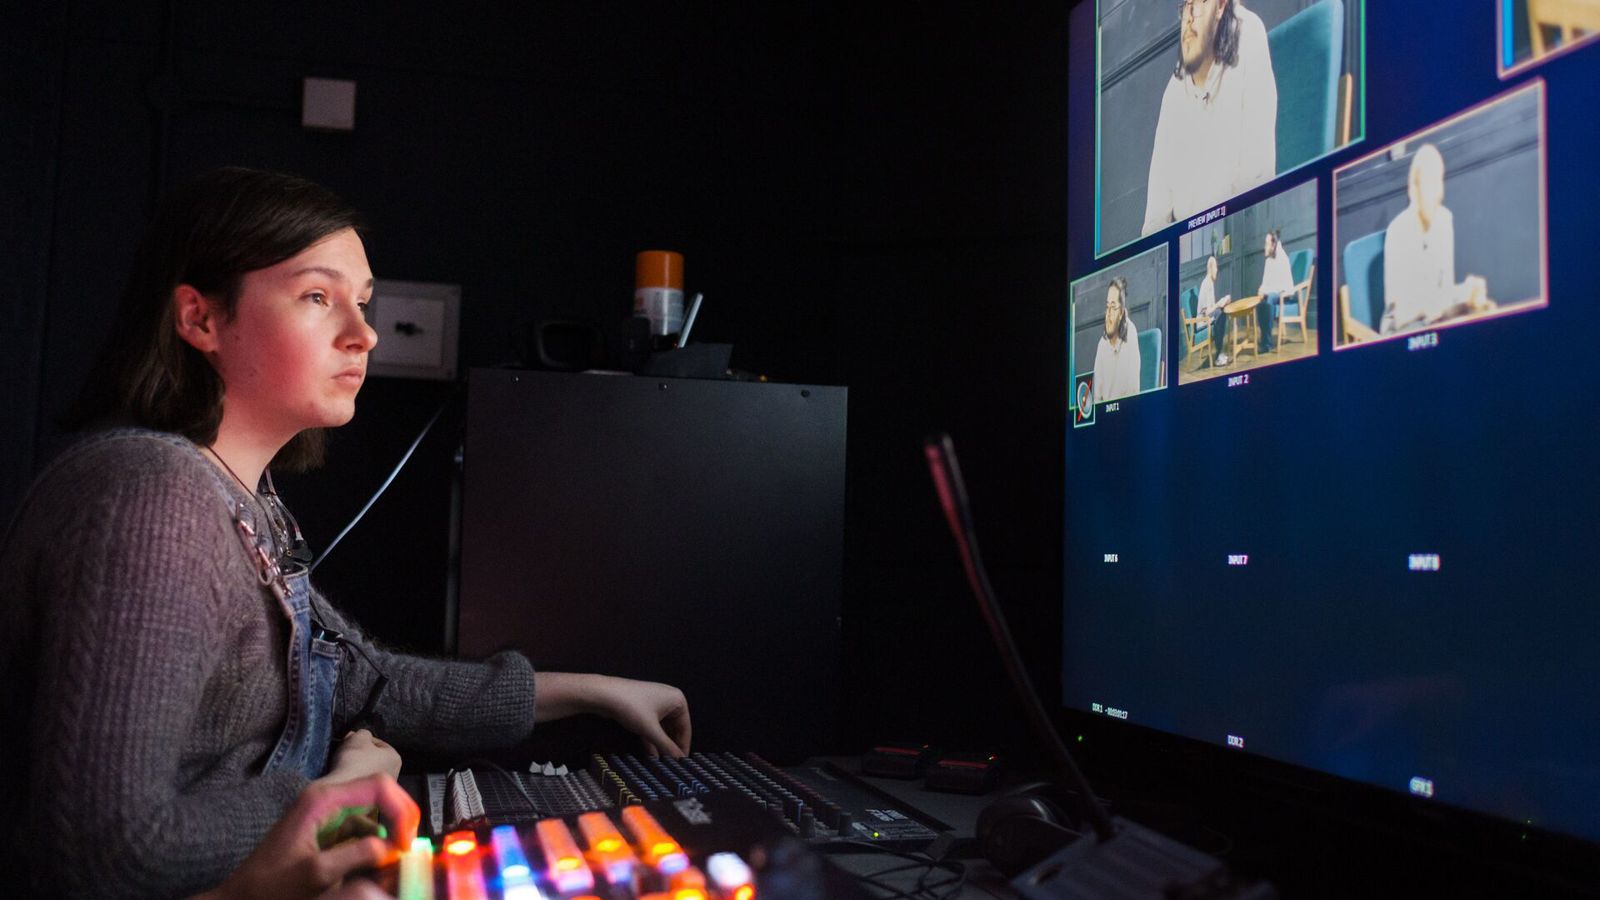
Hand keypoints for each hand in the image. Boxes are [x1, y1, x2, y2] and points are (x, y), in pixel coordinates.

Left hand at [198, 773, 419, 899]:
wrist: (241, 899)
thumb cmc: (270, 887)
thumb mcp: (316, 874)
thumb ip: (357, 856)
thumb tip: (391, 848)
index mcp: (323, 798)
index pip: (379, 786)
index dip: (401, 810)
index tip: (407, 843)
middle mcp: (326, 798)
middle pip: (379, 794)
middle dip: (398, 821)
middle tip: (405, 852)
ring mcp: (326, 813)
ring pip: (373, 813)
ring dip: (388, 835)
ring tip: (390, 864)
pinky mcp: (326, 830)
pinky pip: (361, 830)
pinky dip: (374, 845)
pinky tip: (374, 866)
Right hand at [318, 729, 401, 785]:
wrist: (342, 791)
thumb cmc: (354, 761)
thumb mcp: (359, 737)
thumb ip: (363, 732)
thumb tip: (362, 736)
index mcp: (395, 758)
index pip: (378, 743)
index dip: (362, 740)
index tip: (350, 740)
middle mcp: (394, 774)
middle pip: (373, 757)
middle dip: (359, 753)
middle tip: (345, 751)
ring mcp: (382, 789)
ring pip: (366, 770)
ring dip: (355, 766)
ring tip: (343, 765)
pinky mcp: (371, 799)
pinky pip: (361, 783)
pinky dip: (353, 779)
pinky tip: (345, 777)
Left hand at [593, 675, 692, 757]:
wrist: (604, 694)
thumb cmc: (631, 707)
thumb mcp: (651, 730)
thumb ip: (667, 746)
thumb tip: (679, 759)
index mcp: (677, 700)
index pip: (685, 729)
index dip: (683, 747)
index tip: (681, 764)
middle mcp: (669, 700)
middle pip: (674, 729)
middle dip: (671, 746)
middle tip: (671, 765)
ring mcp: (655, 704)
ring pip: (662, 729)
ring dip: (661, 744)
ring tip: (661, 763)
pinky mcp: (643, 709)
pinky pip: (652, 726)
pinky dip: (652, 739)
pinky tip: (651, 755)